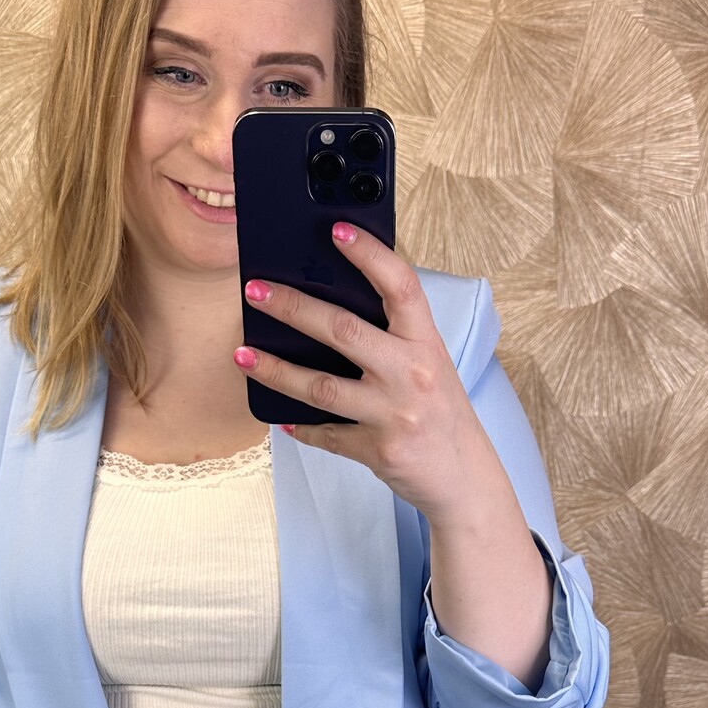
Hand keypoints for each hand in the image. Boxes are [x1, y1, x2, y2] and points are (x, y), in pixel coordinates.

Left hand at [233, 223, 501, 524]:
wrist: (465, 477)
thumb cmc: (441, 412)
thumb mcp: (430, 364)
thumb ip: (392, 336)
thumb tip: (329, 303)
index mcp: (426, 342)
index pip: (401, 286)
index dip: (370, 255)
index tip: (336, 230)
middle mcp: (412, 374)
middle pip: (343, 331)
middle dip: (293, 307)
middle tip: (256, 291)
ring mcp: (394, 414)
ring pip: (321, 387)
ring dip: (276, 370)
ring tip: (243, 354)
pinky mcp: (378, 449)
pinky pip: (327, 435)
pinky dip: (302, 427)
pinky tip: (280, 416)